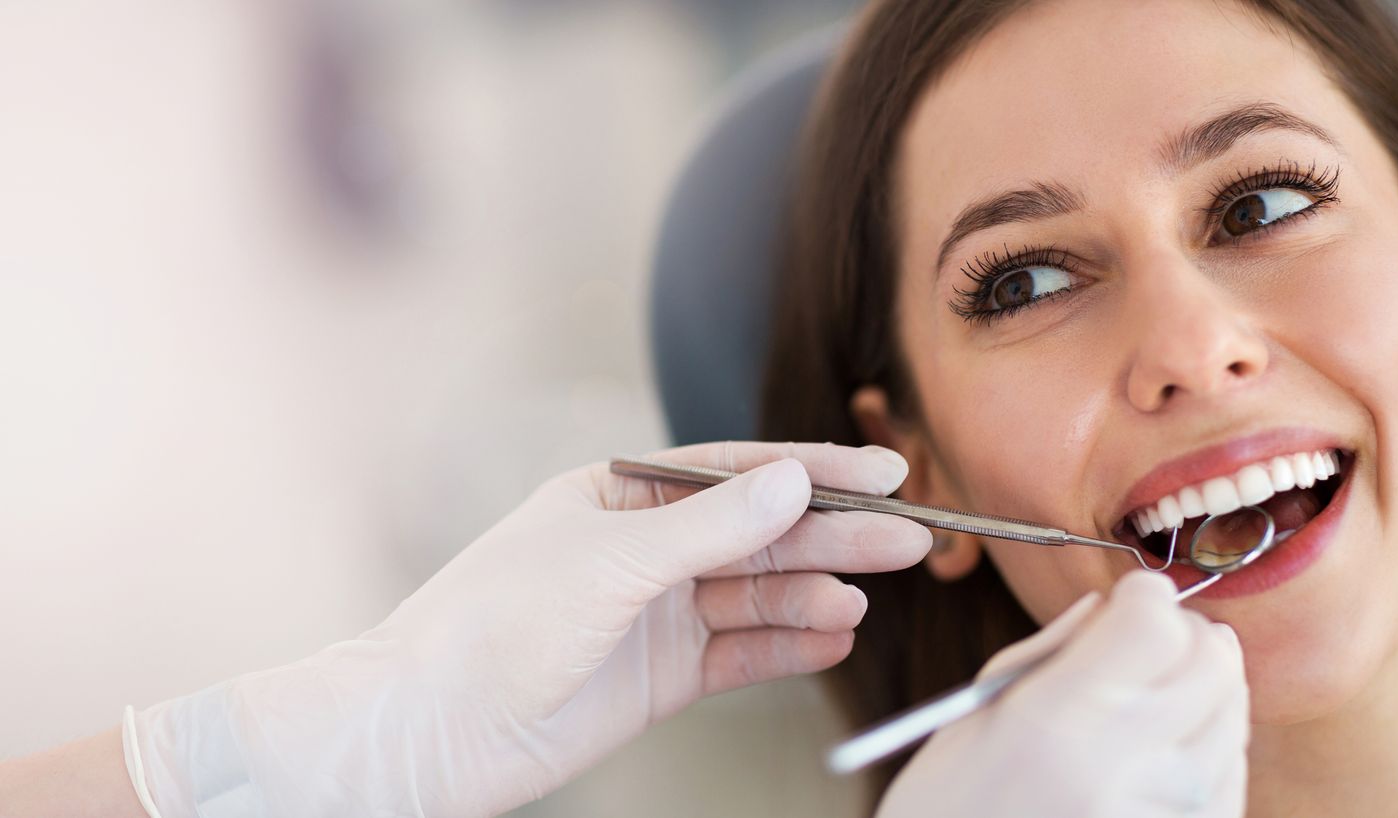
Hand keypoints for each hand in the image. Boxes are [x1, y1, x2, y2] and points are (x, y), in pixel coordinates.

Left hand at [129, 442, 930, 817]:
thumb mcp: (610, 560)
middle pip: (759, 535)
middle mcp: (644, 549)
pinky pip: (740, 655)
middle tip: (911, 538)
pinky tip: (834, 637)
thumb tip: (793, 482)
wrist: (430, 729)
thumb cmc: (494, 622)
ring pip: (756, 597)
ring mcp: (655, 614)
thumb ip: (710, 526)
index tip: (883, 474)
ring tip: (870, 596)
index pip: (736, 472)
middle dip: (833, 536)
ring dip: (815, 595)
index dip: (813, 474)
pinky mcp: (661, 676)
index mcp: (621, 495)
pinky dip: (787, 648)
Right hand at [876, 571, 1248, 817]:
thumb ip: (1053, 650)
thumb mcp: (976, 711)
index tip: (1127, 598)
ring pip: (1233, 713)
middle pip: (1213, 660)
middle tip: (1146, 640)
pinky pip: (1232, 775)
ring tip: (1147, 702)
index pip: (1156, 622)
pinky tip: (1160, 753)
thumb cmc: (947, 804)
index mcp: (1060, 719)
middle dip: (1185, 633)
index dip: (1145, 596)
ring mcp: (1166, 814)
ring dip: (1200, 689)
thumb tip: (1111, 606)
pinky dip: (1208, 748)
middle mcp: (1126, 766)